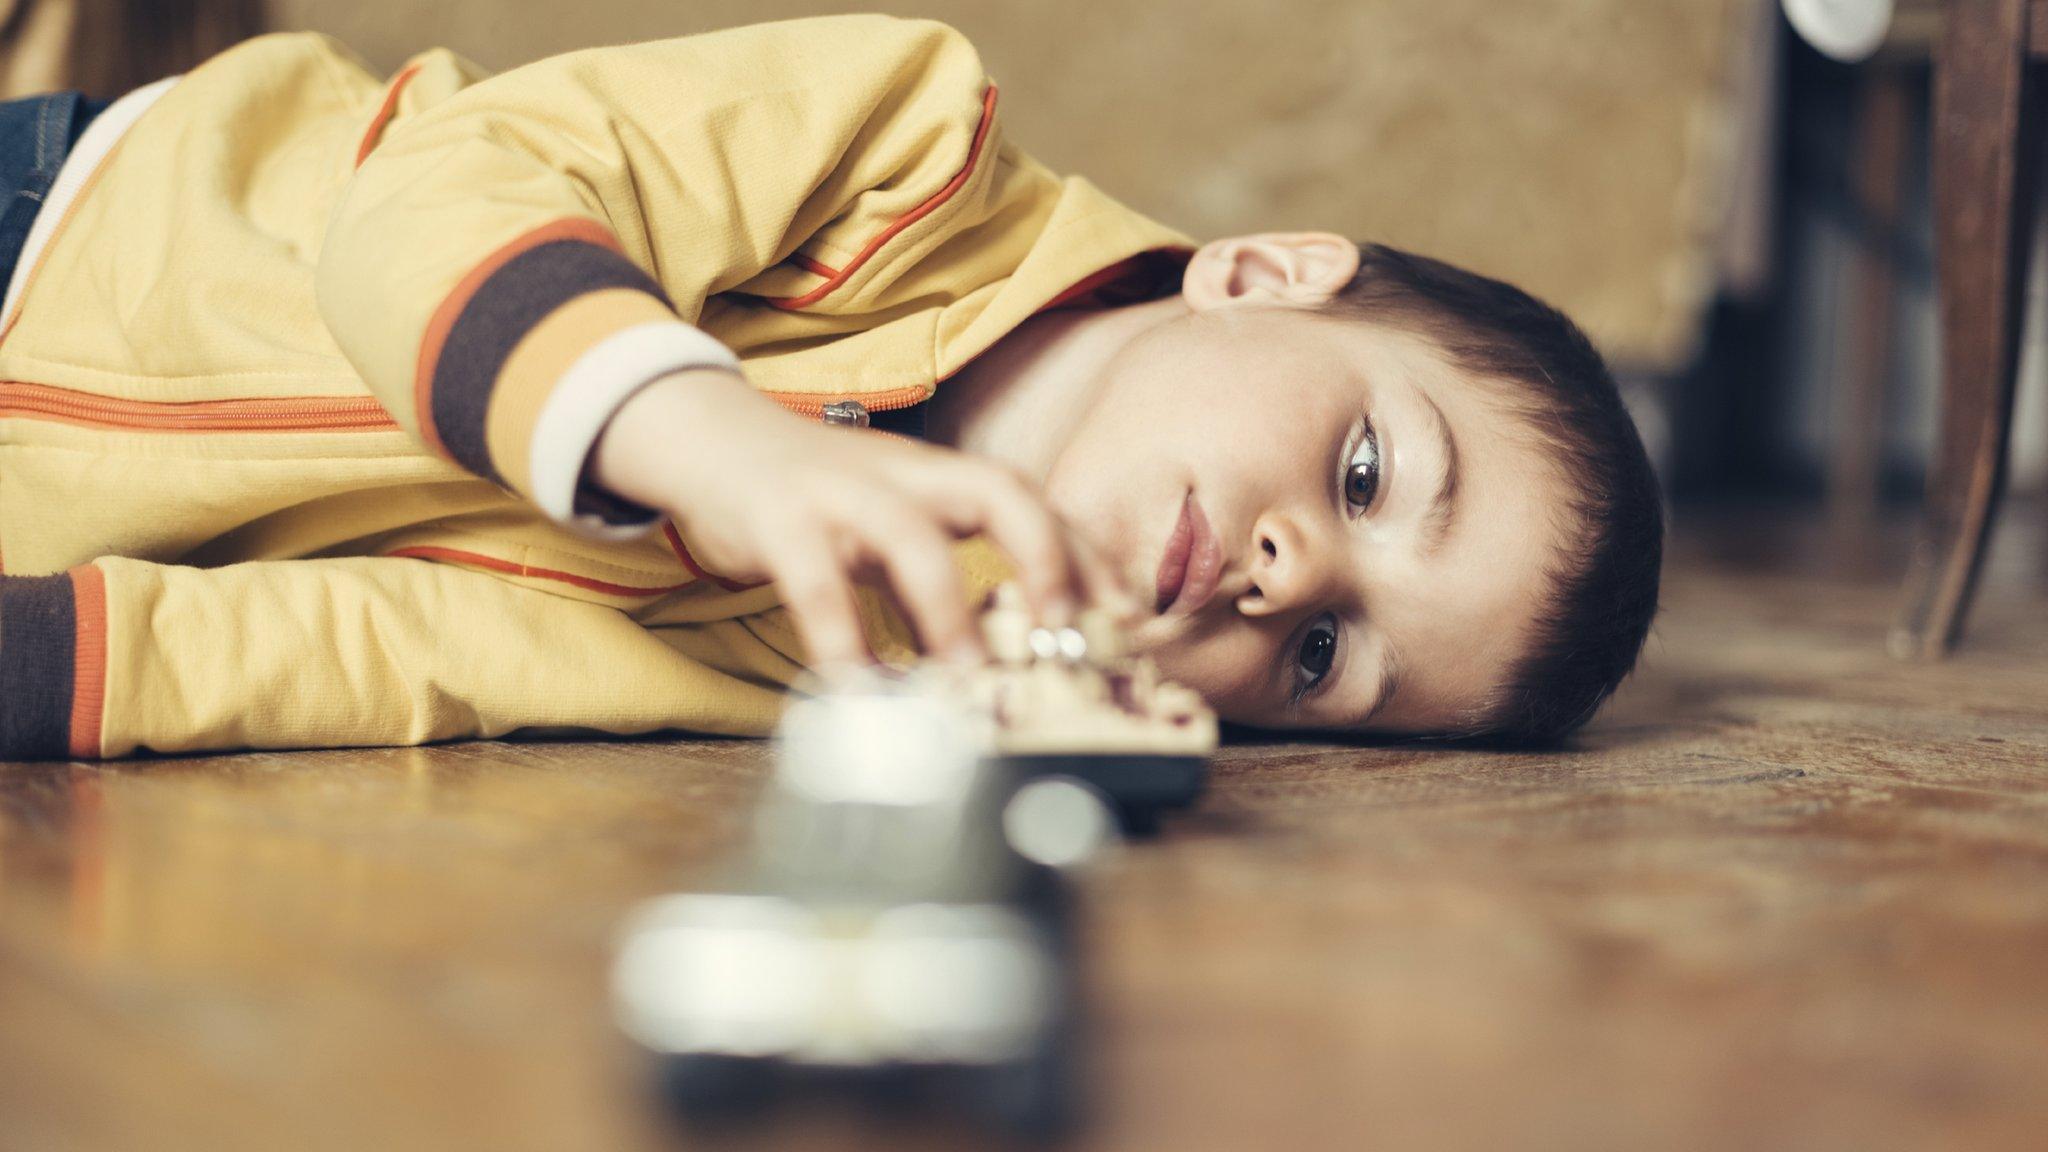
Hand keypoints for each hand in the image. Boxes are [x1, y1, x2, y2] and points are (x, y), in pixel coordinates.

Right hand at [590, 367, 1135, 667]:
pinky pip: (816, 584)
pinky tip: (857, 693)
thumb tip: (1003, 651)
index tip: (1127, 614)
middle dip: (1043, 554)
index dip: (1085, 550)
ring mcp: (840, 491)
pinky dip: (840, 642)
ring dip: (946, 609)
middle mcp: (903, 473)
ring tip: (966, 680)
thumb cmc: (817, 499)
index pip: (1032, 497)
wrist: (708, 437)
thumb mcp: (892, 520)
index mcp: (939, 475)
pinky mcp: (779, 520)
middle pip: (995, 488)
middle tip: (1066, 634)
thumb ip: (939, 568)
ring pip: (909, 535)